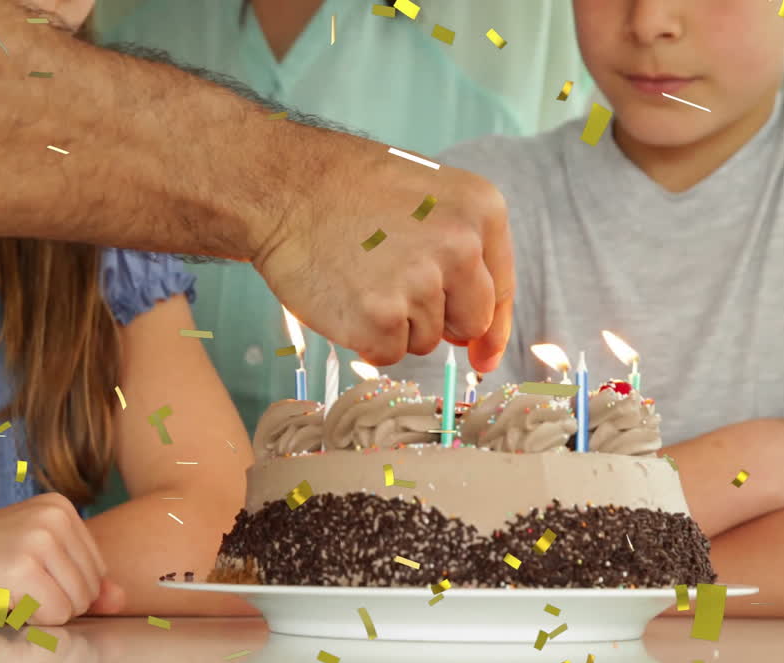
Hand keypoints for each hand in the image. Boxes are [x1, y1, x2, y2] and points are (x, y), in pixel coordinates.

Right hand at [0, 493, 126, 624]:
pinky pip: (55, 616)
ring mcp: (39, 541)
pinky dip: (29, 620)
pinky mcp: (22, 569)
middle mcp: (54, 516)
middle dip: (55, 601)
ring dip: (41, 612)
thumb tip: (122, 599)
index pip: (97, 570)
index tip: (20, 573)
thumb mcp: (34, 561)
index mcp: (60, 507)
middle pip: (91, 588)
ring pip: (76, 605)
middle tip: (9, 585)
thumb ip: (81, 577)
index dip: (62, 587)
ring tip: (4, 590)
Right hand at [252, 131, 514, 371]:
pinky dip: (365, 339)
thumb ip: (463, 254)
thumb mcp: (428, 197)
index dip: (491, 327)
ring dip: (395, 325)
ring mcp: (420, 284)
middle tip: (391, 286)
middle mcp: (460, 245)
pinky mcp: (380, 319)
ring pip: (425, 340)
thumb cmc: (350, 190)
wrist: (283, 186)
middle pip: (469, 322)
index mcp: (482, 210)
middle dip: (437, 320)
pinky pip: (389, 354)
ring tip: (361, 277)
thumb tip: (482, 344)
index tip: (482, 355)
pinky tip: (345, 297)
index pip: (501, 289)